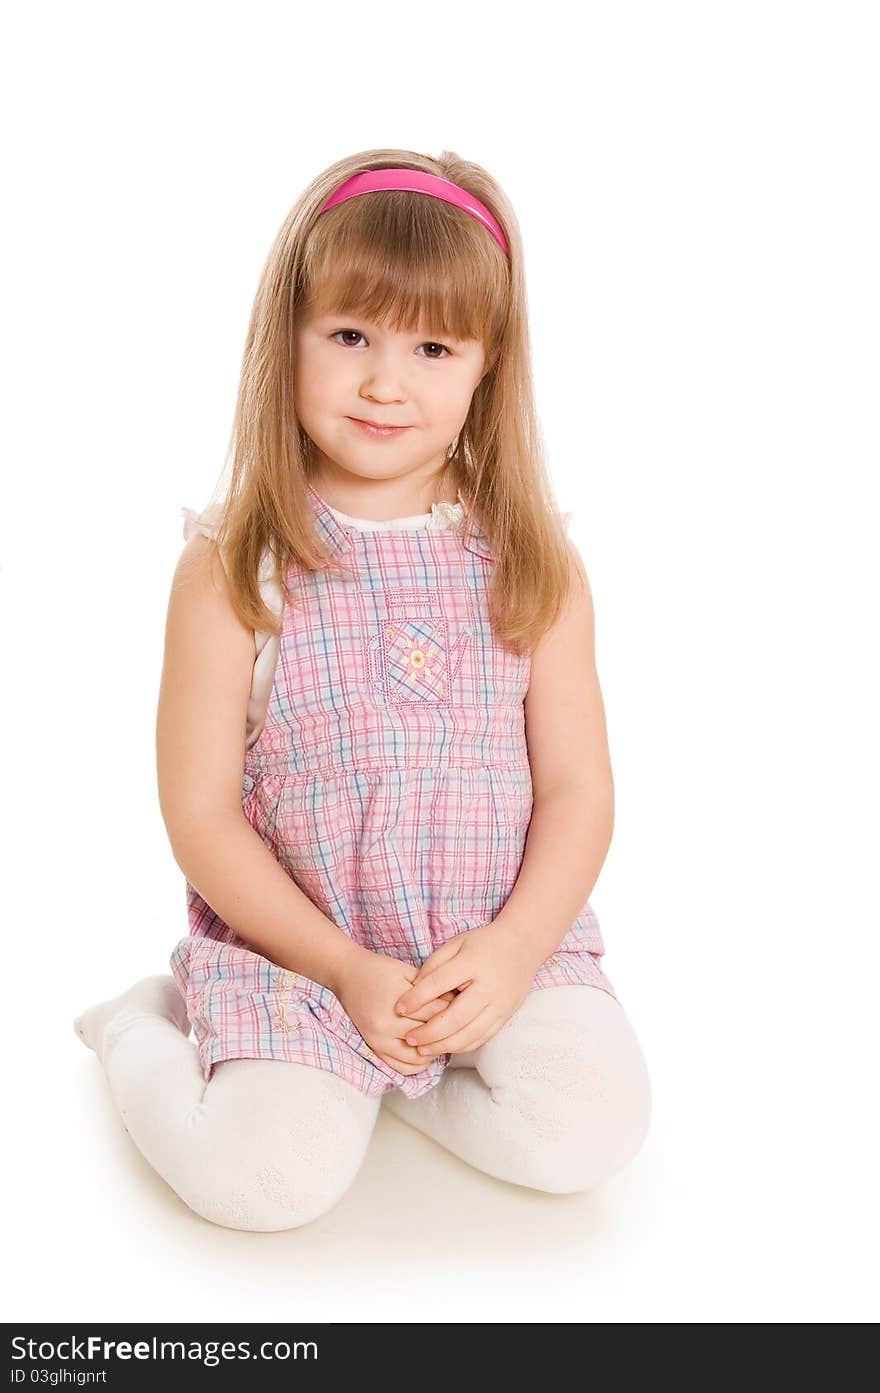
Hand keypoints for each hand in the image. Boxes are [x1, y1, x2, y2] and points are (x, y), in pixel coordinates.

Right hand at [334, 945, 457, 1074]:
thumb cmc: (379, 971)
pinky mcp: (374, 1048)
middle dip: (445, 1031)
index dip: (451, 1010)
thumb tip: (456, 1003)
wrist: (348, 976)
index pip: (434, 1014)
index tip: (462, 1008)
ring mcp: (378, 1040)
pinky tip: (426, 1051)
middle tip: (457, 1025)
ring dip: (432, 1051)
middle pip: (427, 1036)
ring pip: (416, 1058)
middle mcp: (384, 1025)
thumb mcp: (407, 972)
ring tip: (441, 1039)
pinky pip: (401, 1068)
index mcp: (395, 1002)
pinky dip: (417, 1064)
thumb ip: (429, 988)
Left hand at [391, 921, 540, 1058]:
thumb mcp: (457, 943)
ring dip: (443, 1046)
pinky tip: (445, 1047)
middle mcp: (488, 987)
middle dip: (429, 1032)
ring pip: (469, 1034)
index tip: (399, 1008)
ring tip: (423, 1048)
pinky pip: (482, 1038)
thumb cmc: (484, 943)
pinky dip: (461, 1046)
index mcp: (472, 963)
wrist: (523, 945)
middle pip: (455, 1018)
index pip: (439, 983)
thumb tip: (414, 989)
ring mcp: (500, 1004)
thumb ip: (435, 964)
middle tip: (409, 1038)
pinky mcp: (505, 1016)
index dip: (417, 998)